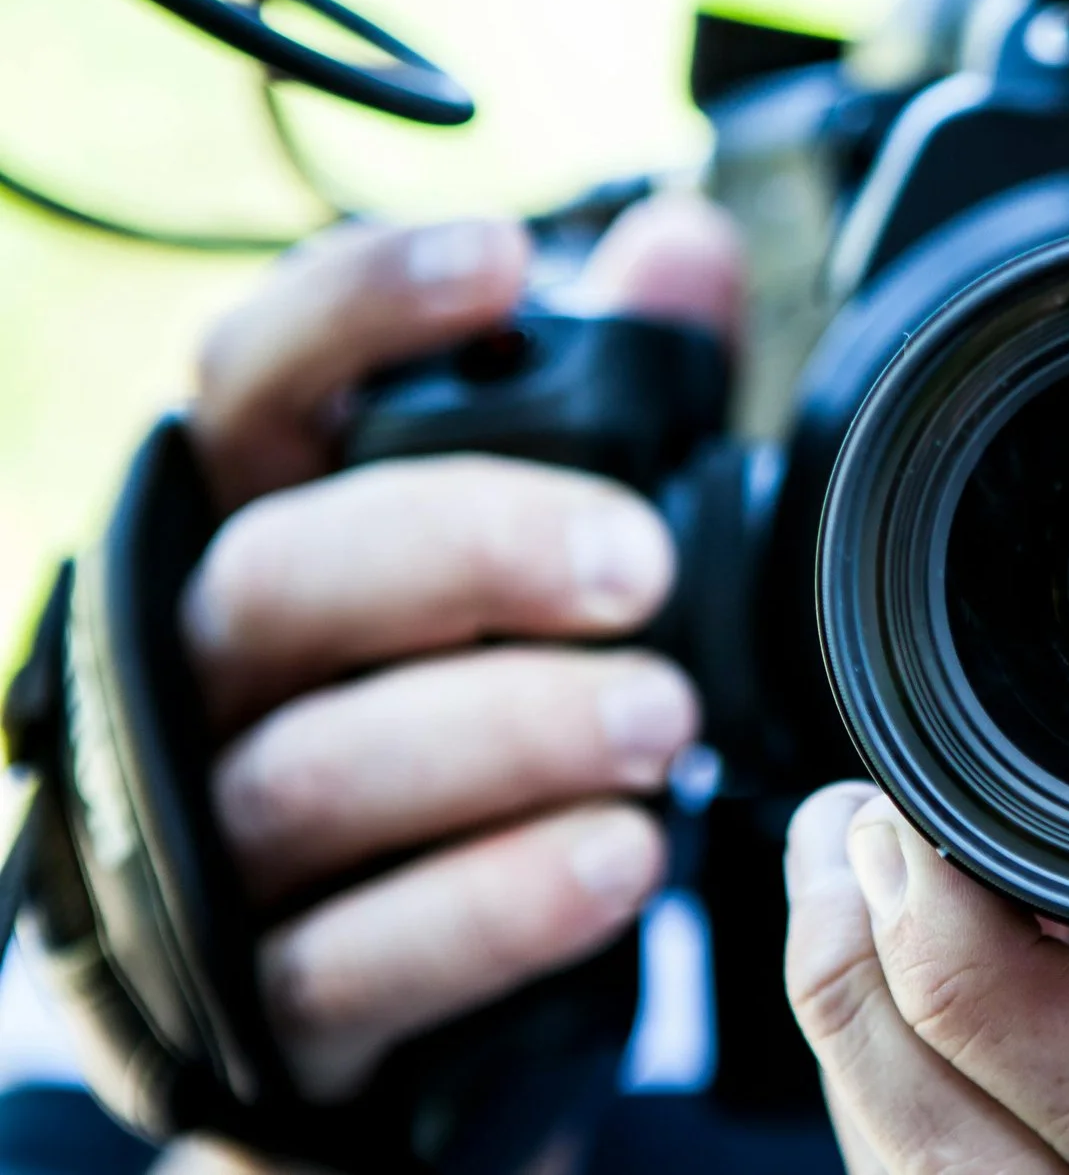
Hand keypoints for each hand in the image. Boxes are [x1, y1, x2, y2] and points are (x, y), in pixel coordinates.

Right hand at [176, 197, 741, 1099]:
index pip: (255, 380)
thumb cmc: (476, 691)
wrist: (407, 960)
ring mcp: (216, 840)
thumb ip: (624, 393)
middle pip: (280, 573)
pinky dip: (495, 905)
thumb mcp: (555, 538)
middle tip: (639, 568)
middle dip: (469, 549)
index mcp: (274, 522)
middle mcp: (211, 667)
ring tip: (661, 721)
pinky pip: (356, 955)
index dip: (357, 308)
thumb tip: (685, 244)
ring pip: (313, 769)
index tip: (505, 264)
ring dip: (505, 734)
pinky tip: (618, 859)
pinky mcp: (272, 998)